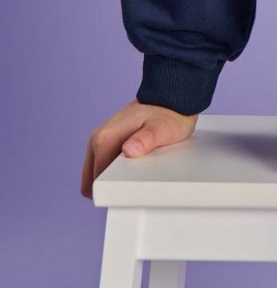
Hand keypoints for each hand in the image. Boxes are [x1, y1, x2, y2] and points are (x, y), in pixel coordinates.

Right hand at [81, 99, 198, 199]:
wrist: (173, 96)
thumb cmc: (170, 113)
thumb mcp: (162, 130)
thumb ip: (146, 140)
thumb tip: (128, 150)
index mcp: (103, 139)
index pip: (94, 182)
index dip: (111, 191)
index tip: (129, 191)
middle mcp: (98, 138)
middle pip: (93, 178)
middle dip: (110, 186)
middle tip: (136, 182)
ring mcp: (104, 138)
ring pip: (100, 171)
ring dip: (115, 177)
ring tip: (139, 171)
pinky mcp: (112, 138)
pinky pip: (108, 162)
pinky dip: (118, 169)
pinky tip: (138, 165)